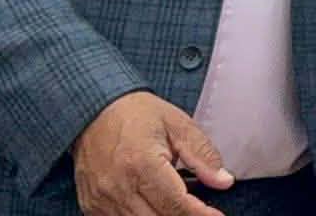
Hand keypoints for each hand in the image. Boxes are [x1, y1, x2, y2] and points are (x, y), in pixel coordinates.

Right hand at [72, 91, 231, 215]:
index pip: (176, 204)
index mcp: (141, 164)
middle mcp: (118, 187)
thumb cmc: (137, 114)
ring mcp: (101, 199)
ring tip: (180, 208)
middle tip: (201, 211)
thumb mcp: (177, 124)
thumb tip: (224, 182)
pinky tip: (156, 208)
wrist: (93, 110)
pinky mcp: (92, 206)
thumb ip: (202, 154)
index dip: (200, 214)